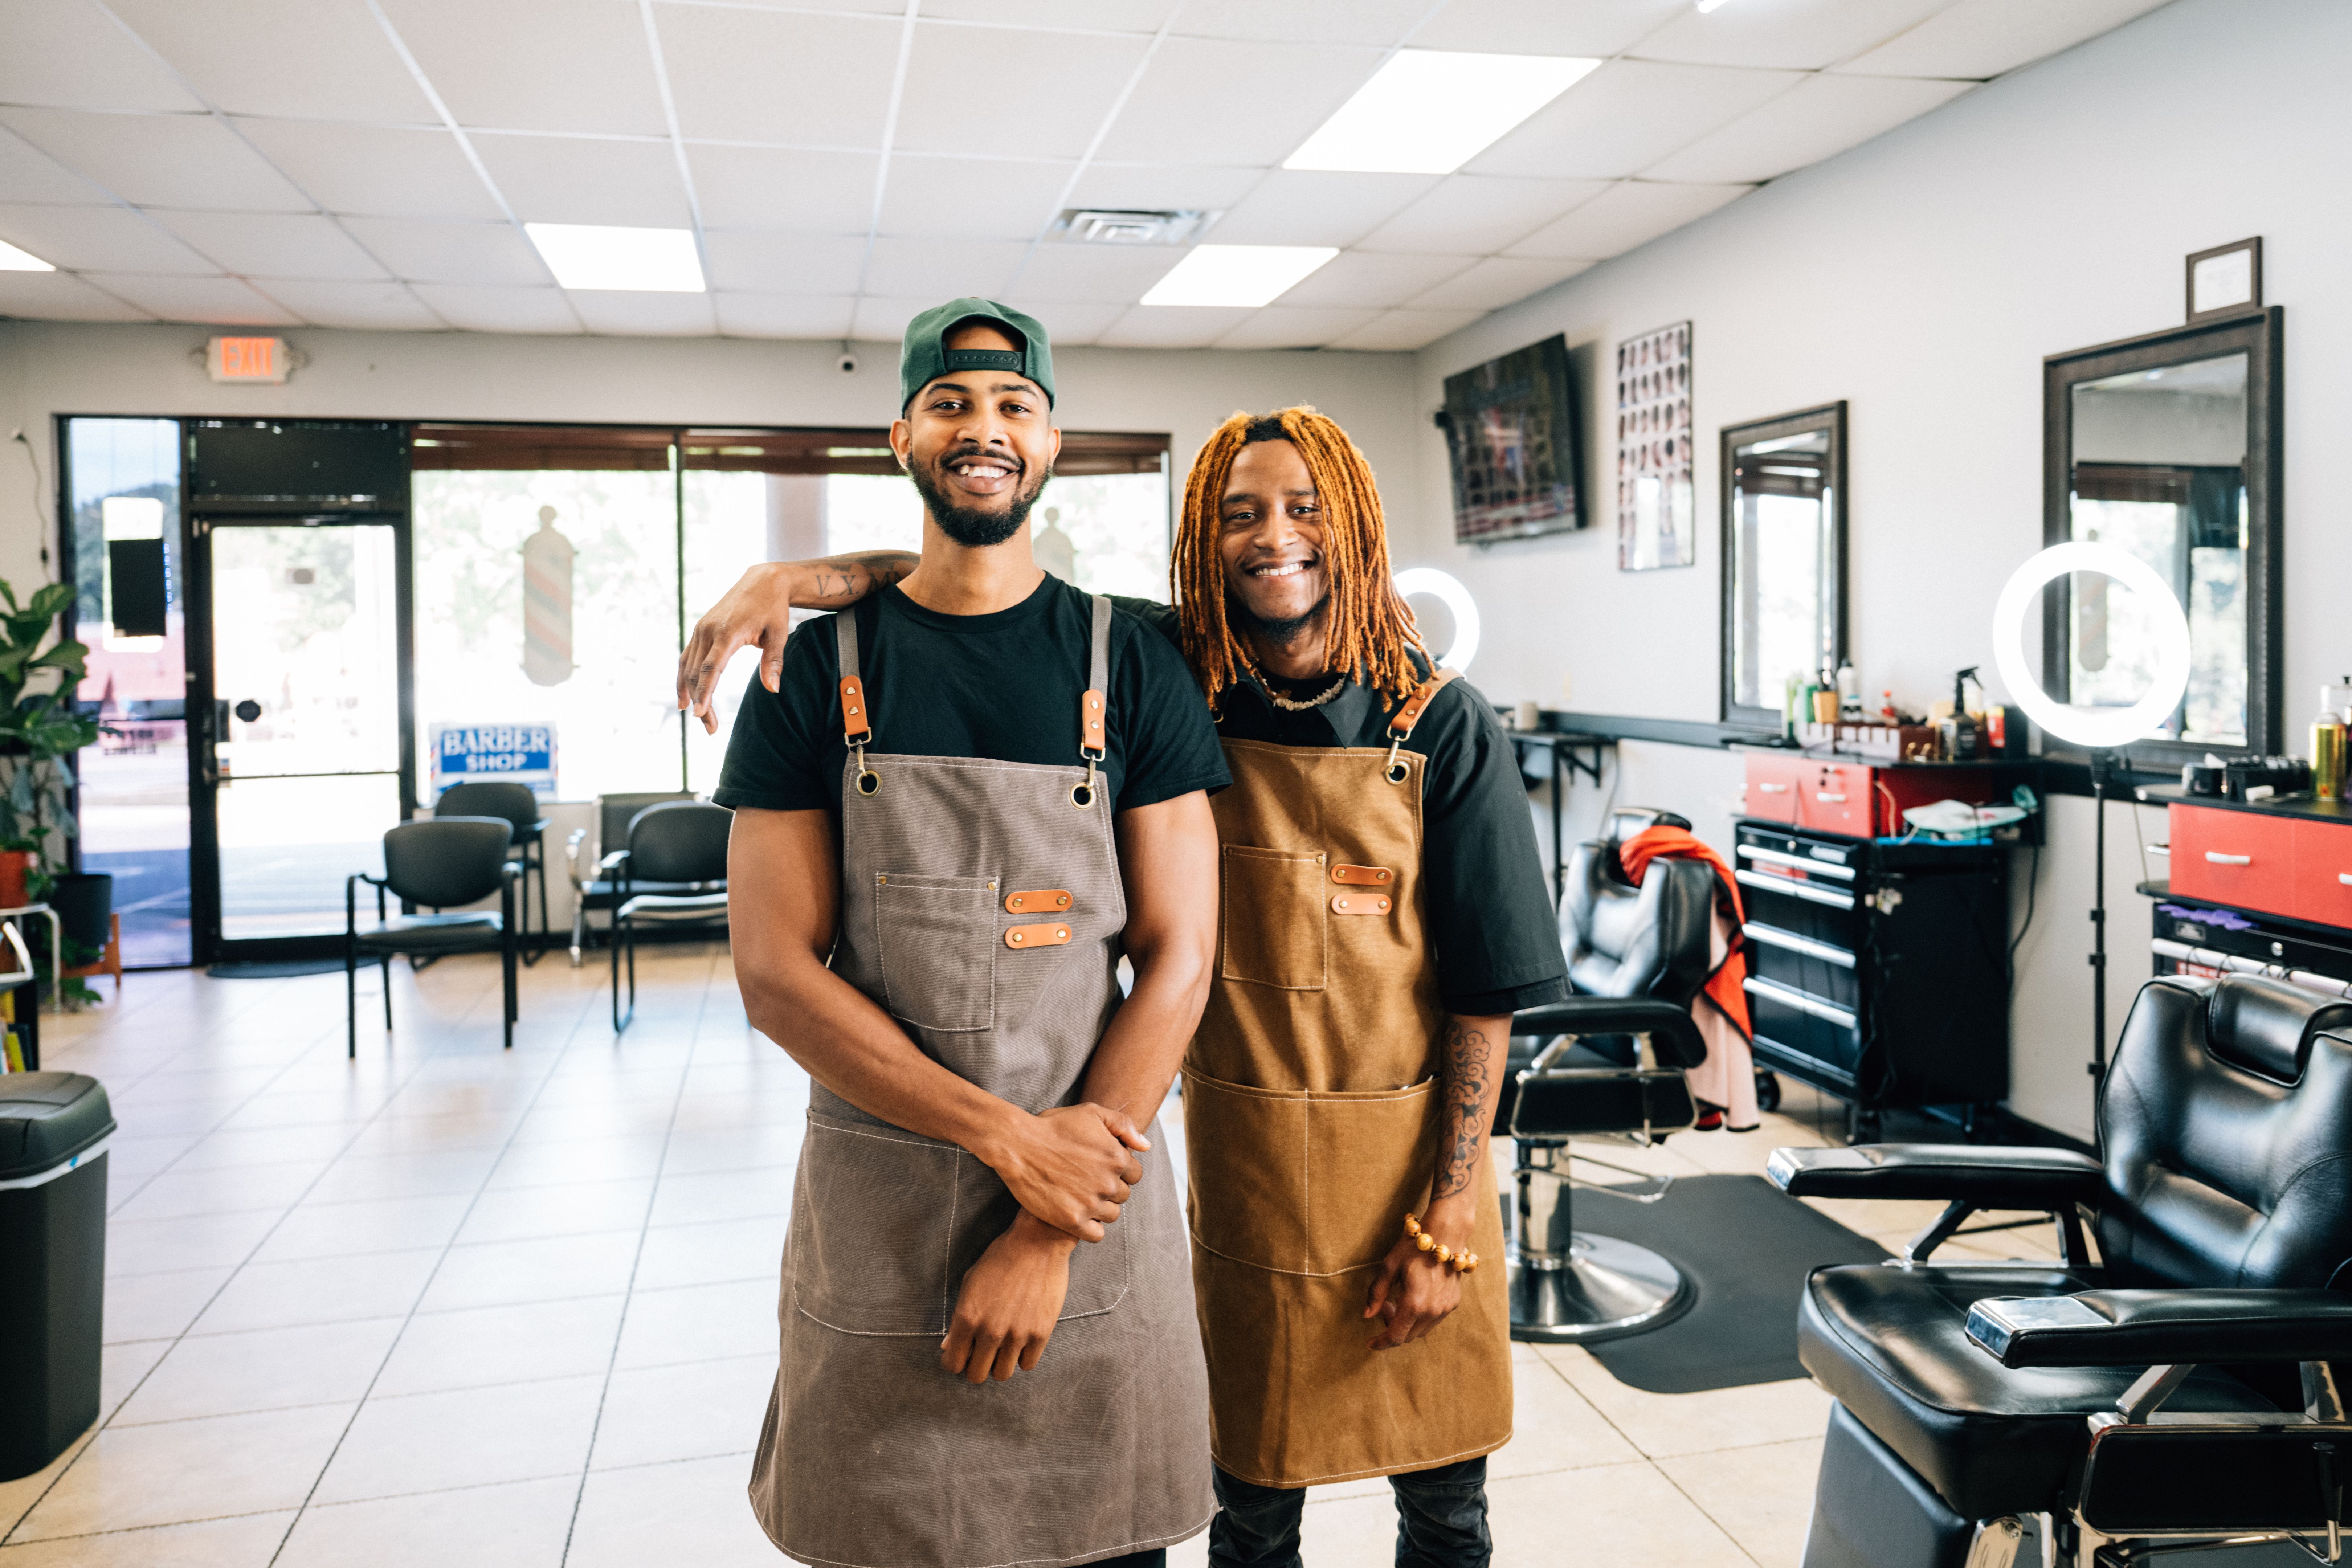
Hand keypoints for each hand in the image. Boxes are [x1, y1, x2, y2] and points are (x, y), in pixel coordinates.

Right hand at [678, 562, 798, 733]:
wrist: (762, 580)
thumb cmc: (773, 608)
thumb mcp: (779, 634)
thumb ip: (773, 662)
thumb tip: (773, 690)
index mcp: (727, 632)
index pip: (712, 668)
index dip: (705, 692)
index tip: (700, 714)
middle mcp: (708, 630)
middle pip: (698, 673)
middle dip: (701, 702)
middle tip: (711, 729)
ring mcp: (701, 629)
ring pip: (689, 667)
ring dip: (691, 693)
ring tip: (699, 718)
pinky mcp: (700, 630)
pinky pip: (687, 657)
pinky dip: (684, 677)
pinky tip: (684, 697)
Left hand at [941, 1212, 1074, 1382]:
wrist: (1037, 1243)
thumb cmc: (1000, 1258)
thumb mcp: (970, 1283)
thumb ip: (957, 1318)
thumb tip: (948, 1346)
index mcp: (967, 1317)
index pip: (952, 1363)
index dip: (955, 1362)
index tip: (962, 1355)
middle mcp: (989, 1331)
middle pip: (976, 1375)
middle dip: (976, 1367)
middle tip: (982, 1353)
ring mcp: (1016, 1334)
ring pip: (1002, 1374)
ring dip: (1000, 1364)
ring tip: (1003, 1349)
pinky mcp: (1040, 1333)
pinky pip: (1027, 1364)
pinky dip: (1022, 1357)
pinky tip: (1021, 1342)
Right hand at [979, 1103, 1147, 1242]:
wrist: (1017, 1145)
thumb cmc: (1053, 1127)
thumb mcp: (1092, 1113)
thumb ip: (1123, 1126)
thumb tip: (1146, 1146)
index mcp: (1117, 1157)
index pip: (1135, 1174)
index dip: (1119, 1171)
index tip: (1101, 1167)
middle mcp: (1108, 1182)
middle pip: (1123, 1195)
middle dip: (1109, 1188)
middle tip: (1086, 1180)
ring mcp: (1091, 1204)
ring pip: (1111, 1215)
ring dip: (1101, 1208)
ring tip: (1081, 1196)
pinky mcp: (1072, 1221)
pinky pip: (1096, 1234)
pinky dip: (1091, 1228)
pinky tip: (1078, 1215)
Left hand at [1363, 1195, 1471, 1350]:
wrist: (1445, 1235)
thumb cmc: (1413, 1248)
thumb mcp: (1388, 1267)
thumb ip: (1376, 1293)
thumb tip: (1367, 1314)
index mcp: (1414, 1304)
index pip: (1395, 1337)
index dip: (1380, 1343)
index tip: (1370, 1342)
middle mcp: (1432, 1311)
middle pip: (1408, 1336)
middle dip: (1392, 1328)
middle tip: (1385, 1306)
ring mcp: (1445, 1309)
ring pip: (1421, 1330)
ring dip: (1407, 1323)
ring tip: (1399, 1299)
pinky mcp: (1453, 1304)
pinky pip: (1433, 1320)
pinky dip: (1420, 1317)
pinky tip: (1415, 1297)